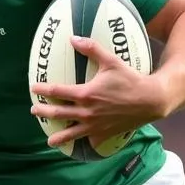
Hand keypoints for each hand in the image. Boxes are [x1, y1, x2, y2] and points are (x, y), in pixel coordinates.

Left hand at [30, 36, 165, 148]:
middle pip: (58, 113)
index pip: (57, 91)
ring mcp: (95, 126)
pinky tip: (78, 146)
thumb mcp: (111, 61)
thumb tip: (73, 38)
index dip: (43, 89)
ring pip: (71, 134)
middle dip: (43, 112)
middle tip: (34, 110)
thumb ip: (91, 49)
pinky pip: (90, 141)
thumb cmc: (130, 79)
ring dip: (58, 136)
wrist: (150, 100)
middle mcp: (87, 112)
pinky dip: (83, 143)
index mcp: (85, 94)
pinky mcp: (104, 134)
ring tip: (49, 140)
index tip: (34, 88)